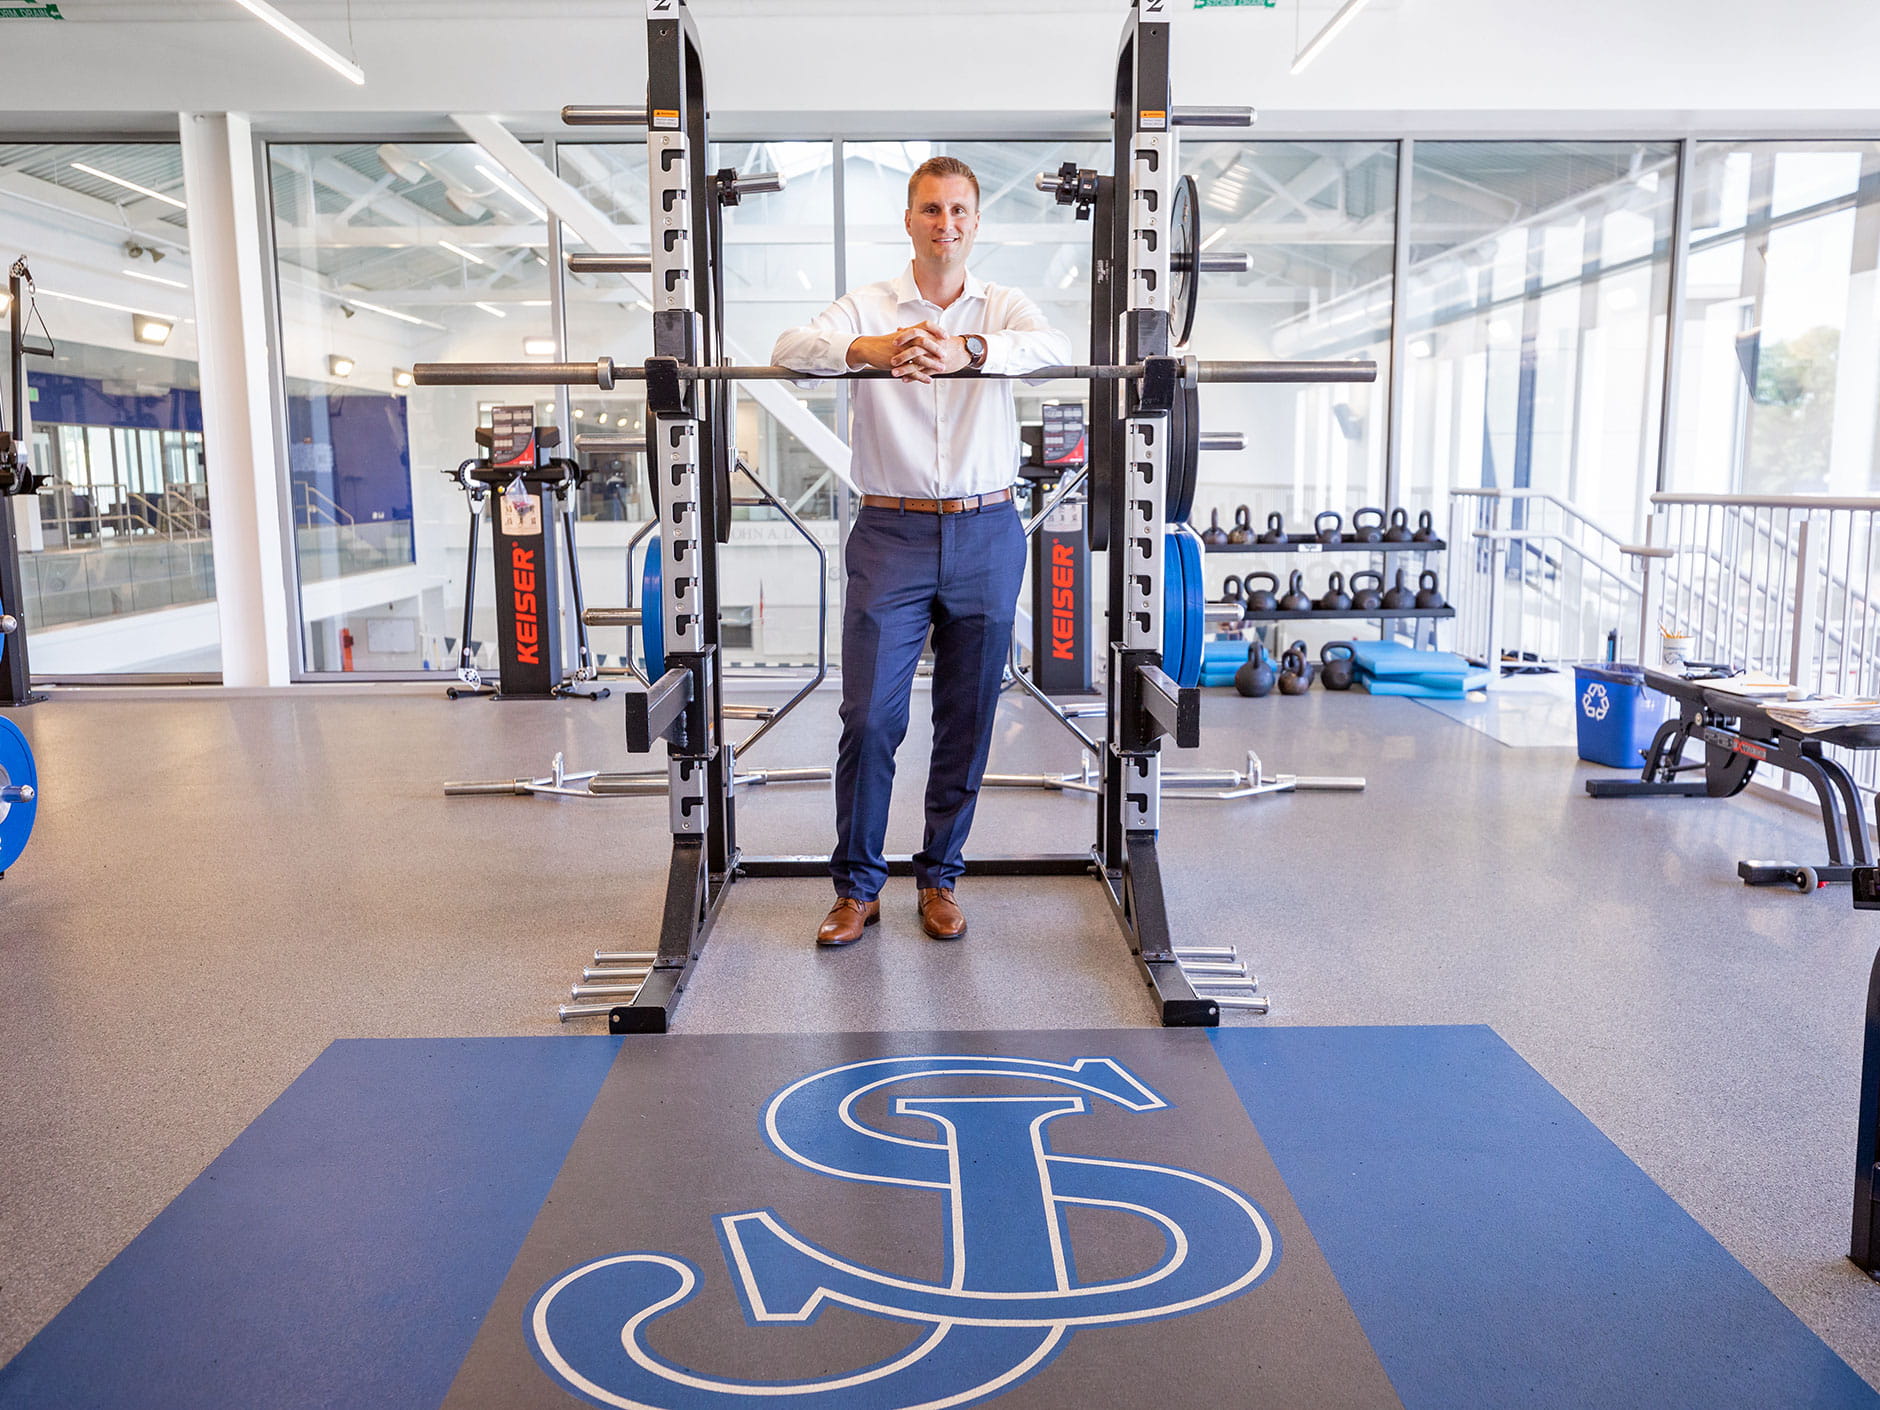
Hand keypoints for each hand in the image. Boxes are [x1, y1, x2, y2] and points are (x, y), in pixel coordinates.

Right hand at [846, 323, 968, 382]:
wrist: (869, 348)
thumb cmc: (885, 343)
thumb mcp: (900, 336)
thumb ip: (912, 336)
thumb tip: (926, 336)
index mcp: (907, 332)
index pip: (925, 325)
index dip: (936, 329)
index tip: (946, 336)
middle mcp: (905, 340)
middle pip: (924, 341)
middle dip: (936, 348)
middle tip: (945, 355)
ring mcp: (900, 352)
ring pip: (919, 357)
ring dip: (932, 364)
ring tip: (942, 369)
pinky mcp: (896, 363)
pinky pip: (911, 370)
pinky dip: (921, 376)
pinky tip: (929, 380)